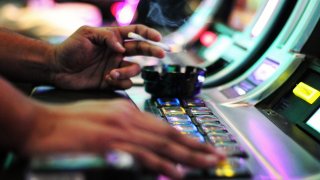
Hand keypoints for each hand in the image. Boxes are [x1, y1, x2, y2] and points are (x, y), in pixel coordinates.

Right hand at [18, 99, 224, 178]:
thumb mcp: (103, 119)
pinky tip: (178, 172)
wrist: (42, 124)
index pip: (164, 127)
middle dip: (197, 146)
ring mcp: (120, 131)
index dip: (186, 138)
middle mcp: (128, 118)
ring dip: (189, 155)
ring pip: (162, 144)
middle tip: (218, 155)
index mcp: (128, 112)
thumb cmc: (70, 123)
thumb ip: (125, 128)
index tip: (203, 146)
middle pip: (170, 134)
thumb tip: (143, 141)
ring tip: (209, 163)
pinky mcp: (109, 143)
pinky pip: (142, 155)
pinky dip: (162, 164)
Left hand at [50, 24, 164, 89]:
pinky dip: (120, 81)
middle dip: (153, 51)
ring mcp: (115, 66)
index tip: (158, 38)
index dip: (148, 33)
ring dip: (127, 71)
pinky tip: (106, 79)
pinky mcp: (111, 81)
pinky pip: (125, 82)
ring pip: (134, 69)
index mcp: (113, 38)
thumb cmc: (69, 48)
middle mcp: (118, 52)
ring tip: (111, 73)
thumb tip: (122, 47)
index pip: (135, 32)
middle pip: (142, 50)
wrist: (57, 69)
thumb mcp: (86, 34)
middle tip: (161, 54)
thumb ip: (106, 37)